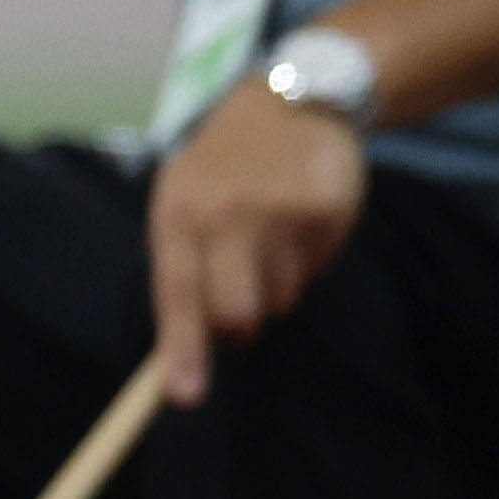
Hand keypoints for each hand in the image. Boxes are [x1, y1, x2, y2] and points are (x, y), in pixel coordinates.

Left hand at [145, 80, 368, 402]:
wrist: (290, 101)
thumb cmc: (224, 165)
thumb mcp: (183, 199)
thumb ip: (184, 265)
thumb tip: (189, 345)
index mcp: (177, 213)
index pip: (175, 293)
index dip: (182, 349)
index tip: (185, 397)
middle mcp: (222, 214)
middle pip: (236, 314)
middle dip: (241, 326)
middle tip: (244, 298)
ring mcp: (276, 213)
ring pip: (280, 299)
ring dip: (276, 282)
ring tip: (272, 231)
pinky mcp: (322, 212)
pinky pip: (315, 271)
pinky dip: (309, 258)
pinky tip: (300, 218)